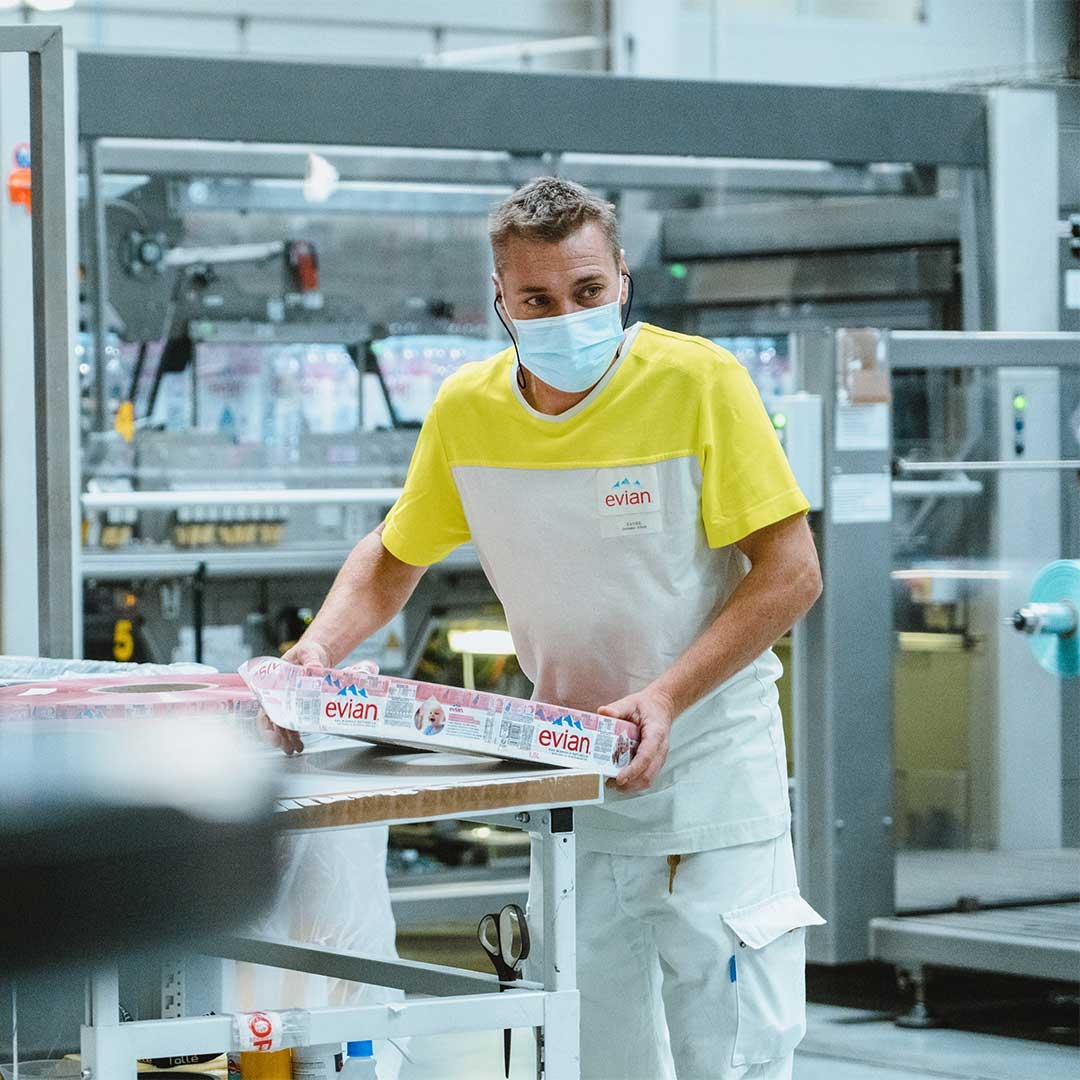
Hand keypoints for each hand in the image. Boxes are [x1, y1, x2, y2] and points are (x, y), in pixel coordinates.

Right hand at [256, 642, 378, 755]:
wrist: (316, 654)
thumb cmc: (307, 651)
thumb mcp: (308, 652)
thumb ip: (311, 660)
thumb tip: (315, 669)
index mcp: (273, 683)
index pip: (264, 705)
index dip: (265, 721)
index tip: (271, 732)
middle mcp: (277, 696)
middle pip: (271, 719)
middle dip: (274, 735)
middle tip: (283, 746)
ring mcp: (287, 703)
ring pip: (282, 725)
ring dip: (285, 739)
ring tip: (292, 750)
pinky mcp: (298, 707)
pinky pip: (293, 724)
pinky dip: (295, 736)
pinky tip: (299, 745)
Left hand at [598, 686, 674, 792]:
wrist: (662, 706)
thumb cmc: (646, 706)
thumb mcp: (631, 702)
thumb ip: (618, 708)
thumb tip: (603, 712)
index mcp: (656, 733)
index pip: (646, 756)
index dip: (633, 770)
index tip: (619, 778)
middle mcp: (661, 748)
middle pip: (648, 774)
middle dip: (629, 783)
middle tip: (610, 783)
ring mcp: (660, 756)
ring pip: (649, 779)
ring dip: (632, 786)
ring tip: (613, 784)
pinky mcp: (656, 761)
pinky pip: (648, 776)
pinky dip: (635, 782)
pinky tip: (621, 780)